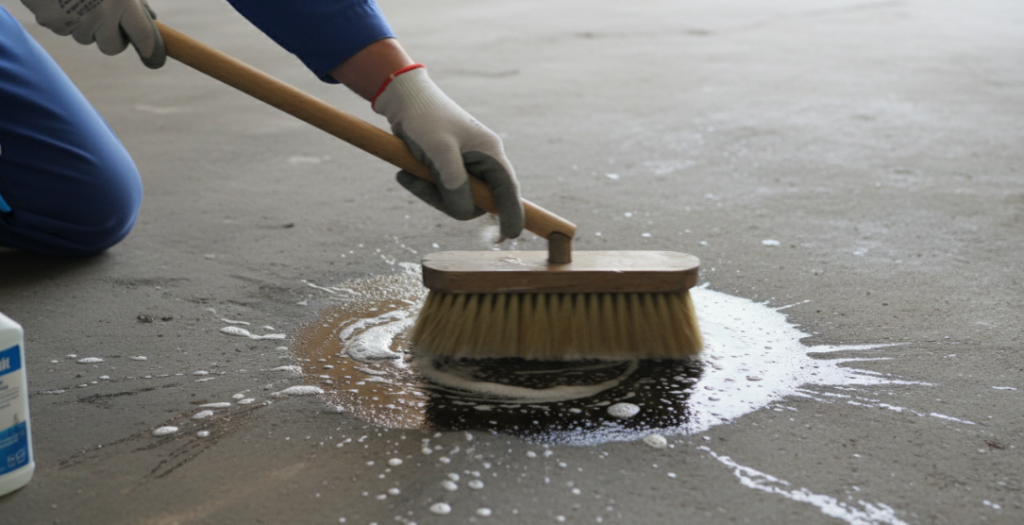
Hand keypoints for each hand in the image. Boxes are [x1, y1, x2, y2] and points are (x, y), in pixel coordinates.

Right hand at [21, 0, 164, 68]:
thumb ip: (132, 0)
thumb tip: (150, 18)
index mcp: (121, 0)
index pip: (144, 36)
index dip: (151, 50)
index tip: (154, 59)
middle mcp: (101, 14)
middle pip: (113, 48)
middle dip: (112, 39)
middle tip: (108, 21)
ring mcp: (74, 20)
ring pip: (85, 38)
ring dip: (84, 25)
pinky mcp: (50, 21)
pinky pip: (62, 28)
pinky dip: (62, 18)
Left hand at [374, 66, 523, 239]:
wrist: (403, 99)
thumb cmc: (425, 118)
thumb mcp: (439, 151)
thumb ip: (455, 183)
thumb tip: (464, 211)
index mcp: (489, 152)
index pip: (507, 190)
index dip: (511, 213)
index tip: (510, 236)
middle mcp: (482, 160)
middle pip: (477, 200)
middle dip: (449, 201)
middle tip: (422, 186)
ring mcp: (465, 164)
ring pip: (456, 197)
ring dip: (431, 192)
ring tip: (407, 175)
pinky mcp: (448, 166)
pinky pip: (441, 190)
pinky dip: (424, 187)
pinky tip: (405, 174)